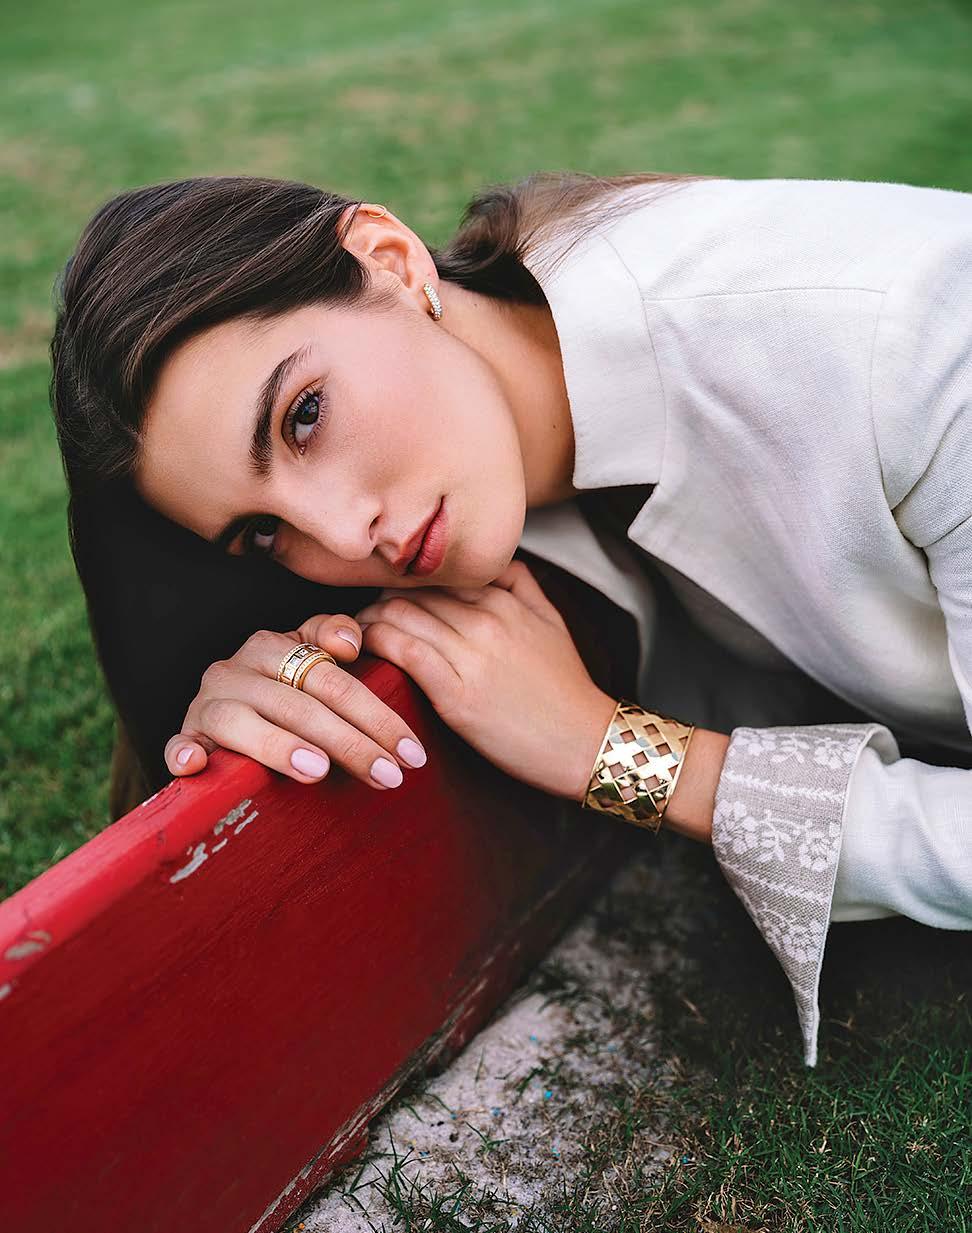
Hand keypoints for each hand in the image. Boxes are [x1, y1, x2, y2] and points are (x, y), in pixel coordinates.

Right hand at [164, 613, 428, 789]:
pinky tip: (198, 765)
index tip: (413, 753)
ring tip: (319, 770)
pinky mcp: (185, 737)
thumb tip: (351, 642)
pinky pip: (179, 745)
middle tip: (389, 776)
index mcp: (272, 647)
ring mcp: (206, 705)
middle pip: (299, 705)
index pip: (332, 680)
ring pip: (242, 723)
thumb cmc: (284, 690)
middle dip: (350, 743)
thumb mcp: (310, 659)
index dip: (377, 715)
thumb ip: (332, 636)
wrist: (223, 712)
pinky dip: (184, 753)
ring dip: (279, 746)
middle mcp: (236, 670)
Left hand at [353, 559, 618, 800]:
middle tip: (359, 616)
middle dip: (378, 600)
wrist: (585, 741)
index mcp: (505, 600)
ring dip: (369, 620)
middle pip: (412, 592)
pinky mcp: (457, 693)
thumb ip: (521, 584)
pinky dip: (377, 643)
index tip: (385, 598)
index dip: (403, 585)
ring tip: (355, 634)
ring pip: (401, 615)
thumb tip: (490, 561)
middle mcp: (486, 619)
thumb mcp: (552, 622)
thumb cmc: (566, 688)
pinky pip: (404, 651)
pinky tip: (364, 650)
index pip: (436, 576)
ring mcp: (471, 655)